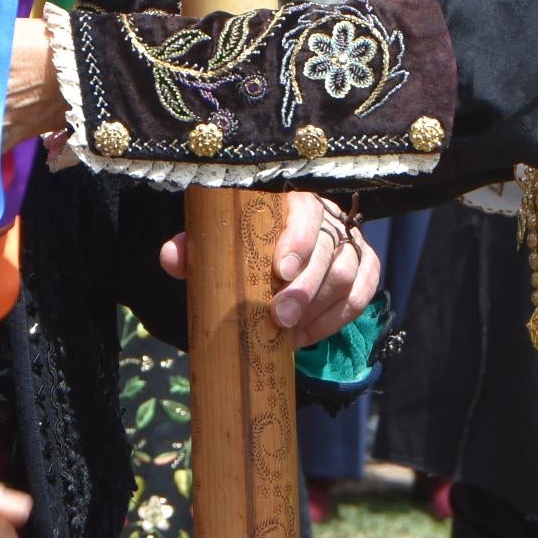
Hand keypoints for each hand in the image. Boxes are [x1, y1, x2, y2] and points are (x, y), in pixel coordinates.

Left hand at [157, 192, 384, 346]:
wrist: (274, 254)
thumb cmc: (245, 243)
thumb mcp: (218, 241)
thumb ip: (195, 246)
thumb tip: (171, 257)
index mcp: (292, 201)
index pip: (306, 211)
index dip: (298, 239)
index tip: (280, 270)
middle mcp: (328, 218)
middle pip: (330, 249)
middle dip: (306, 287)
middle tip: (280, 317)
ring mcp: (351, 243)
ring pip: (348, 273)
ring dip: (320, 308)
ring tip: (289, 334)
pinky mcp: (365, 268)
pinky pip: (362, 295)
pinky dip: (335, 320)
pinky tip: (306, 337)